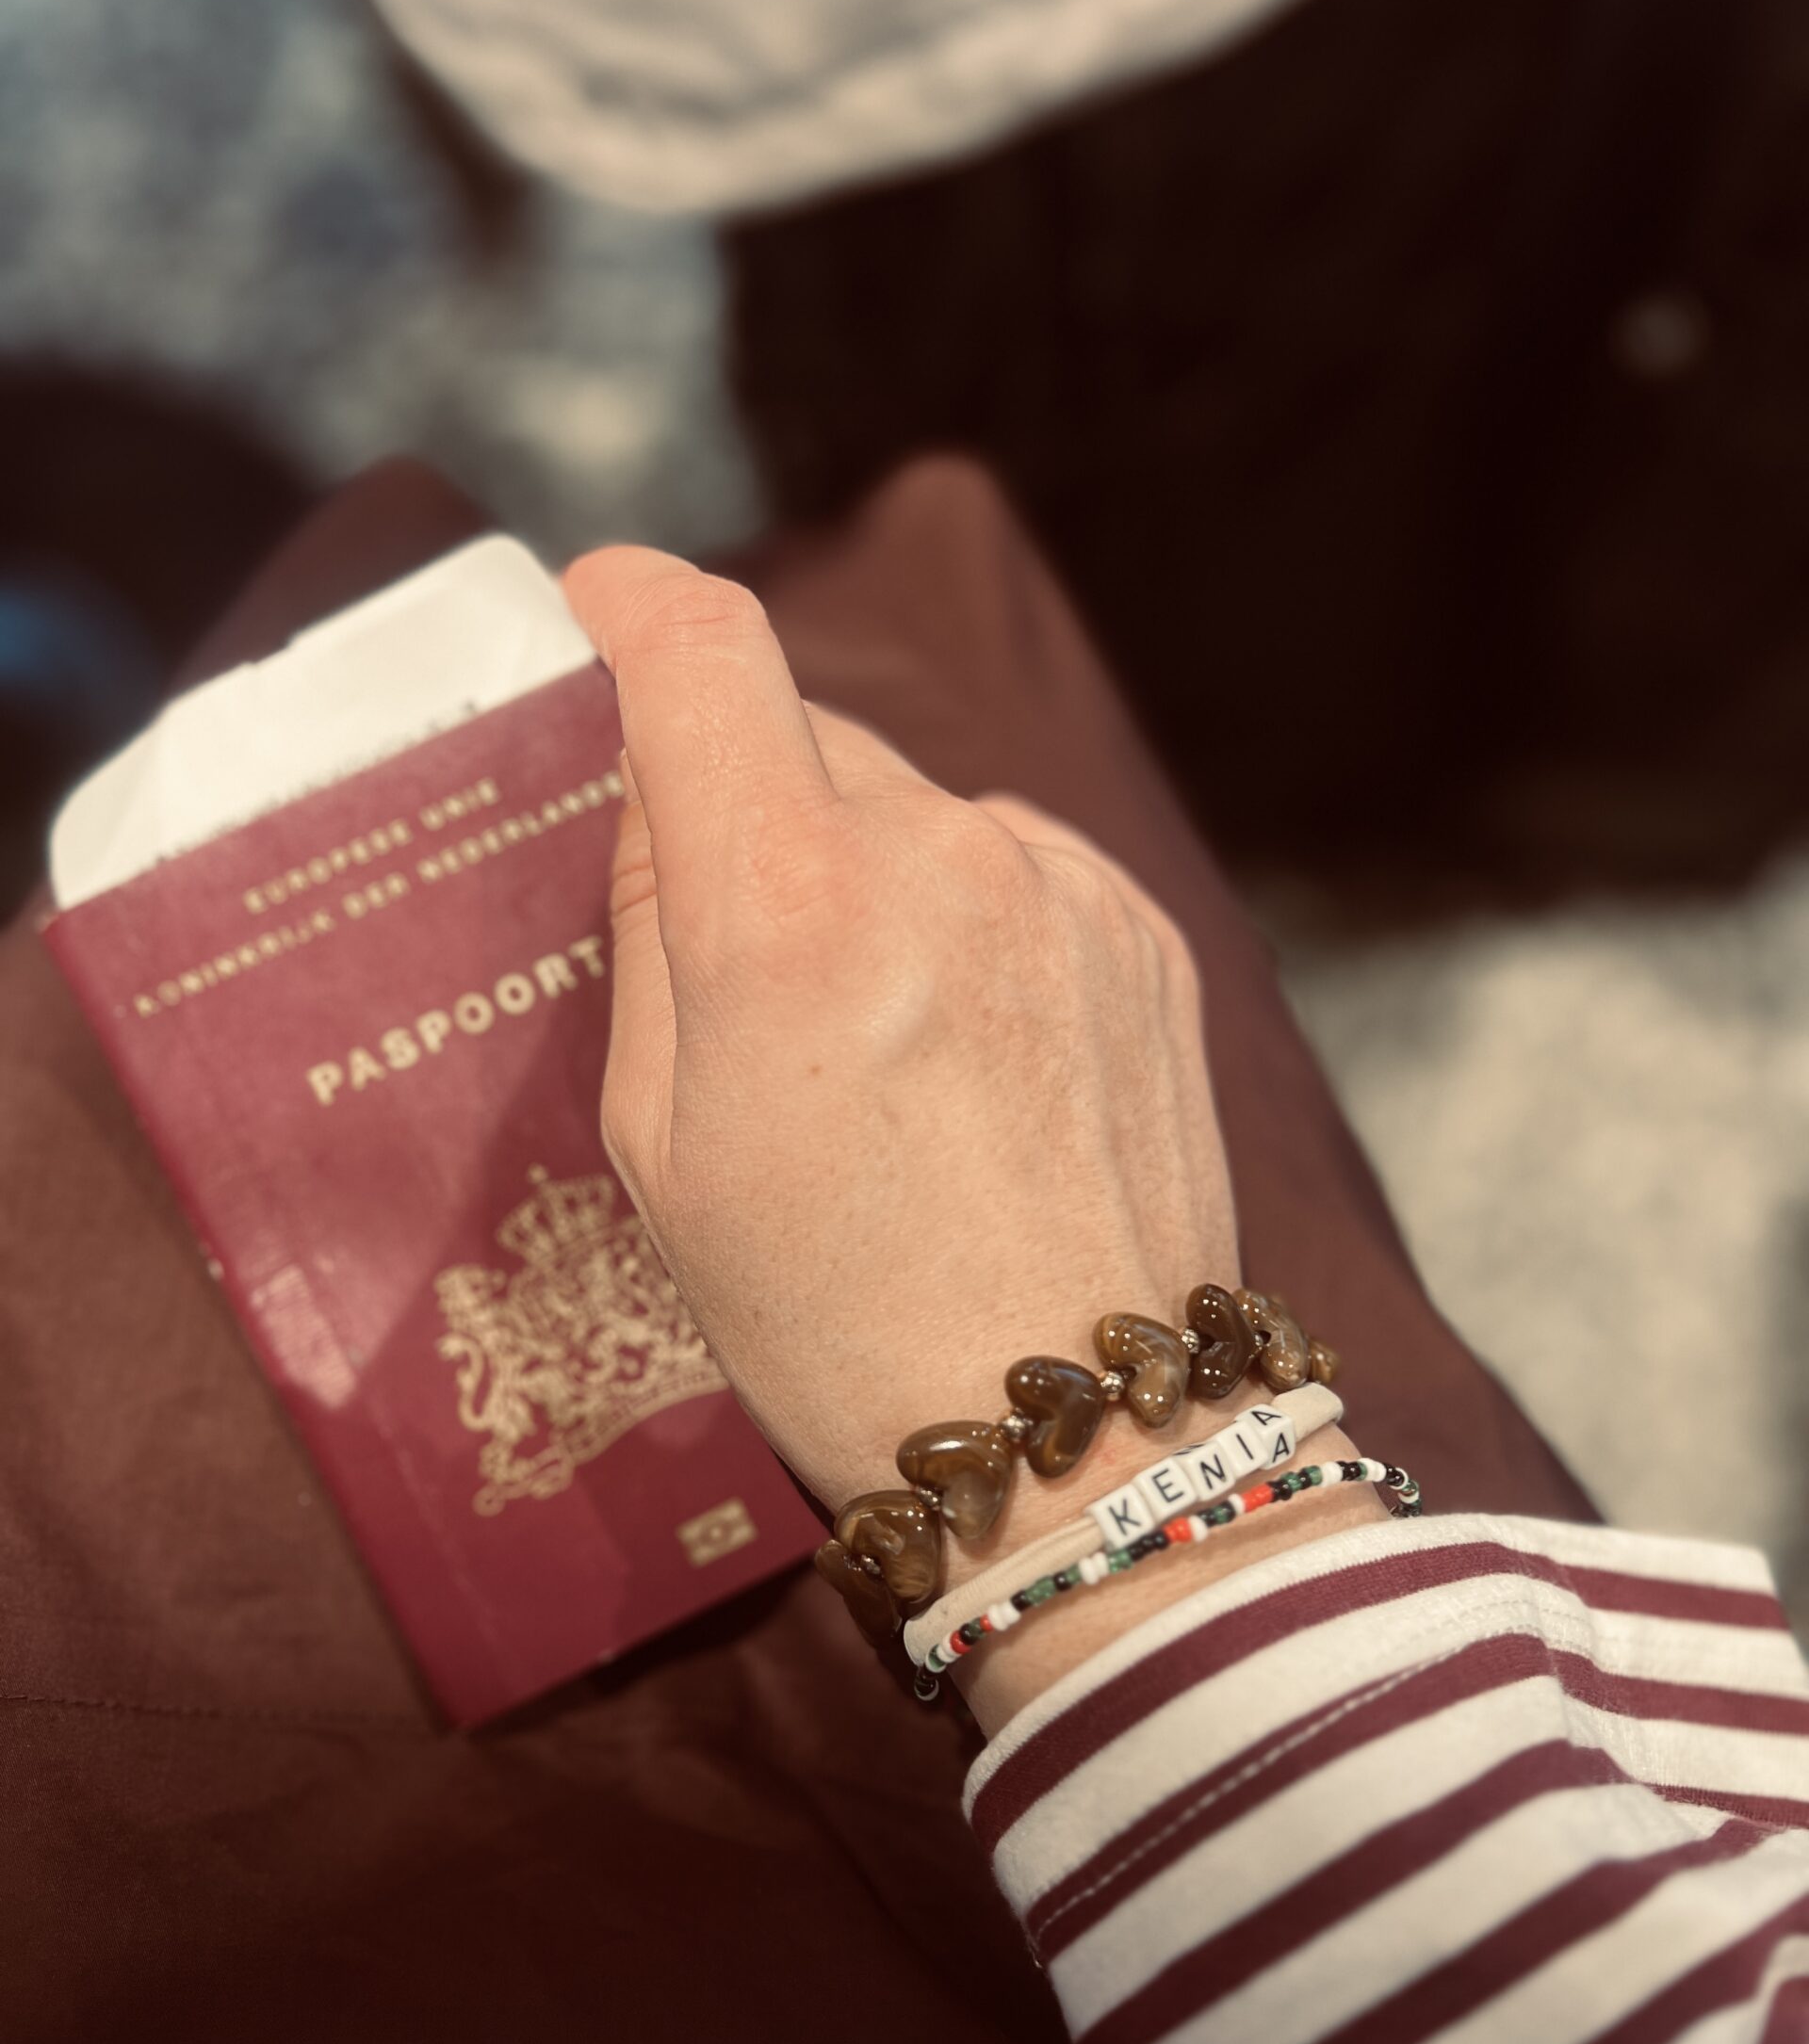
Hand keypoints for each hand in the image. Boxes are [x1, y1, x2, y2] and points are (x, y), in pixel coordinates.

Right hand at [562, 547, 1381, 1721]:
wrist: (1080, 1438)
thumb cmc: (835, 1318)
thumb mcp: (661, 1142)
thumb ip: (652, 928)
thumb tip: (663, 792)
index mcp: (794, 908)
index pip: (703, 649)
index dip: (629, 605)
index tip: (595, 614)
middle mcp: (944, 857)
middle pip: (806, 737)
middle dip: (746, 807)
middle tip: (732, 953)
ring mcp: (1065, 888)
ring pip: (916, 809)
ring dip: (867, 874)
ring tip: (874, 1052)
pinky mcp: (1147, 930)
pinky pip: (1013, 868)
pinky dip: (967, 920)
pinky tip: (969, 1060)